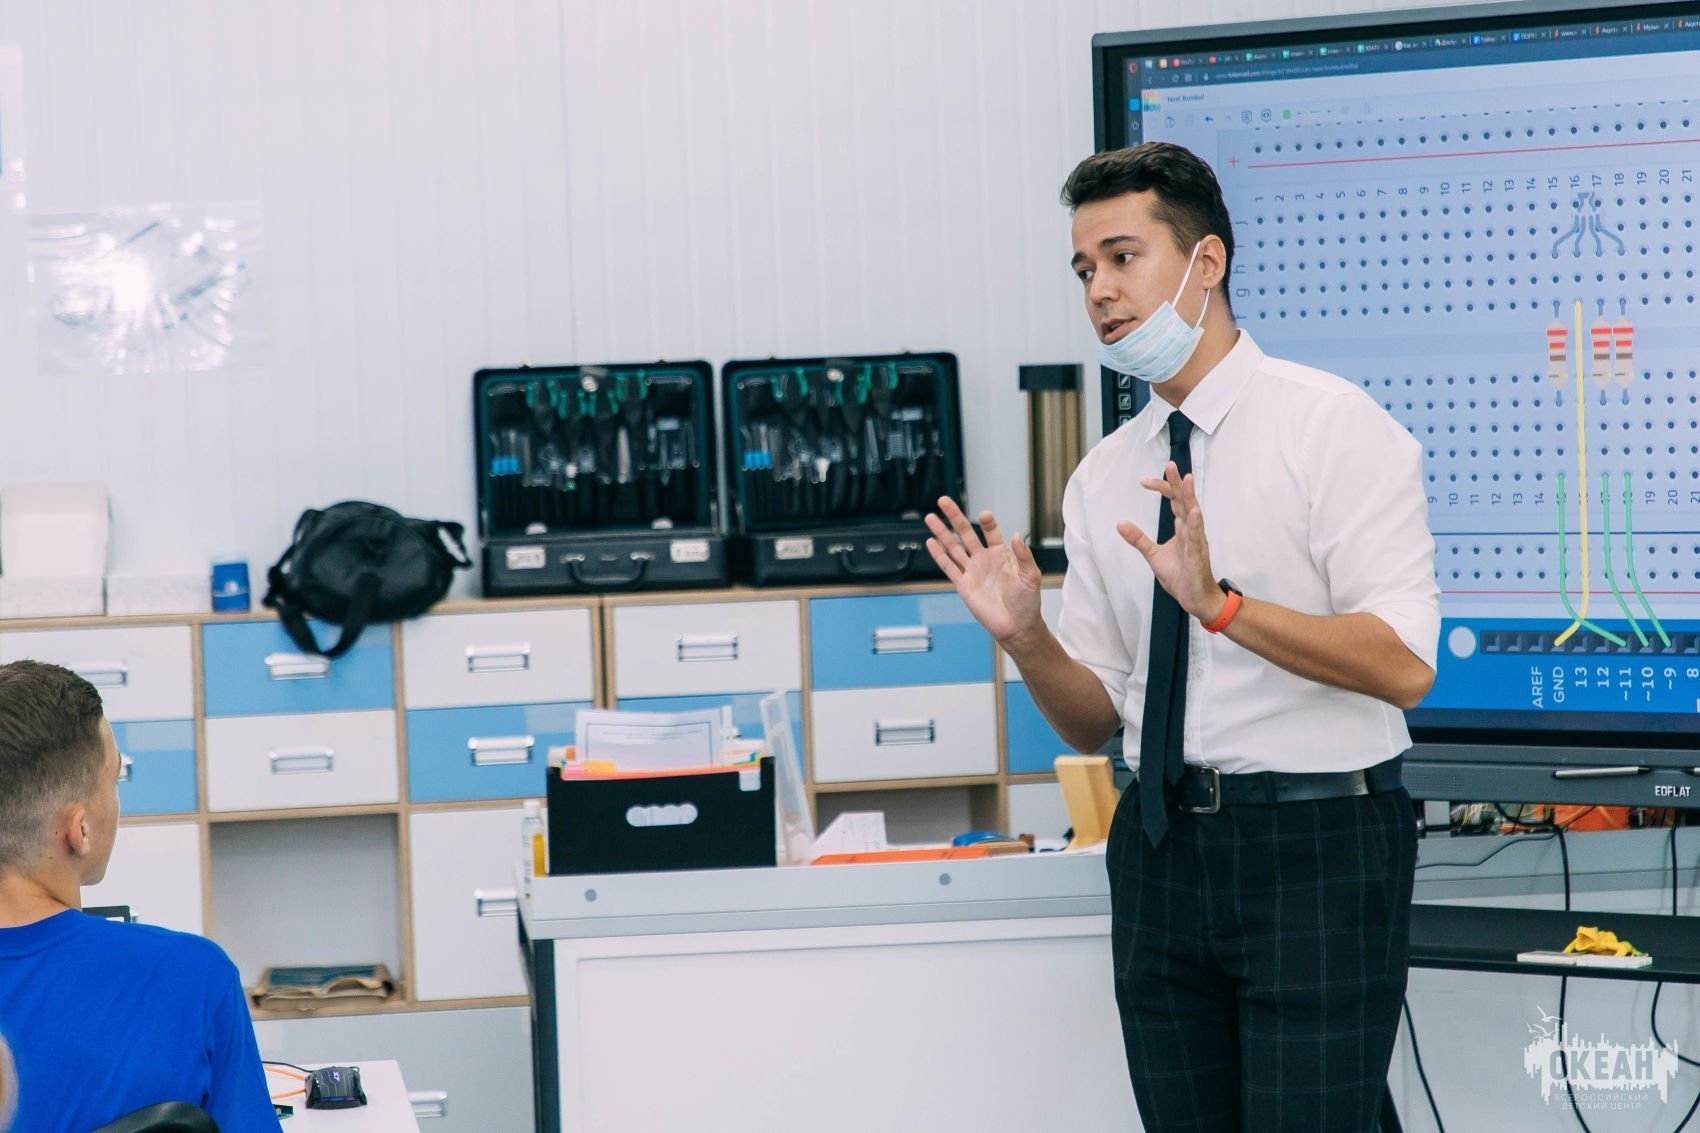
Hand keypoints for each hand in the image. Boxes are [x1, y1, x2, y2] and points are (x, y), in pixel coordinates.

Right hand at [923, 497, 1042, 643]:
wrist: (1016, 626)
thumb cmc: (1027, 602)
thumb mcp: (1030, 576)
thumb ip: (1023, 555)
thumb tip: (1017, 535)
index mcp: (1002, 554)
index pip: (991, 532)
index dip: (987, 523)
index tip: (984, 515)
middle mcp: (984, 559)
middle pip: (965, 533)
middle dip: (955, 517)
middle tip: (944, 501)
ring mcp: (972, 571)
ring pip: (953, 547)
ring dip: (942, 532)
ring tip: (930, 517)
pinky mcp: (963, 585)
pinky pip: (949, 567)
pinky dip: (939, 555)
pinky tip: (930, 542)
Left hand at [1116, 462, 1222, 621]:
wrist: (1195, 599)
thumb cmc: (1180, 575)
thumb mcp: (1153, 554)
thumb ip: (1139, 538)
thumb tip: (1120, 523)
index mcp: (1182, 528)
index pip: (1174, 500)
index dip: (1162, 488)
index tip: (1143, 481)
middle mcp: (1191, 530)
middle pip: (1185, 501)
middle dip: (1178, 483)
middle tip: (1170, 464)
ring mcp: (1196, 542)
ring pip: (1194, 514)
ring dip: (1190, 496)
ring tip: (1187, 479)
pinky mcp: (1197, 557)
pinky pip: (1197, 538)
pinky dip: (1195, 525)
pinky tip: (1194, 511)